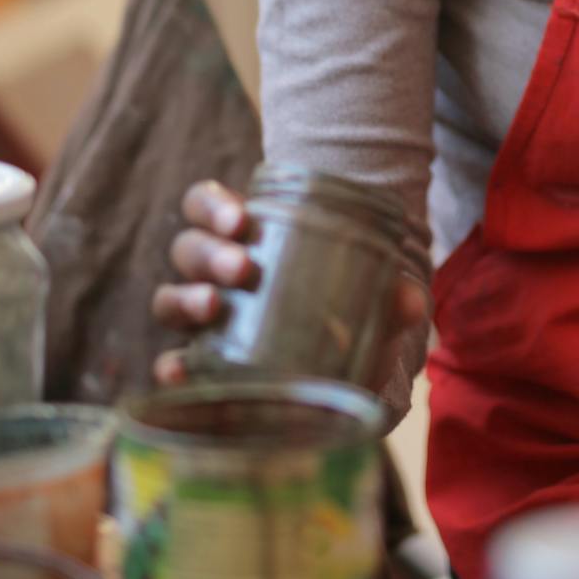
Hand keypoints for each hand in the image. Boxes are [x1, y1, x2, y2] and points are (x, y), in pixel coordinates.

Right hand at [151, 179, 429, 386]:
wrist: (333, 374)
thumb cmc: (339, 313)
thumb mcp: (365, 301)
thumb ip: (388, 298)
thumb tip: (410, 301)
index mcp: (242, 238)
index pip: (205, 205)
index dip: (213, 206)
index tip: (242, 221)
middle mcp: (210, 274)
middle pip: (187, 248)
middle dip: (209, 253)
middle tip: (243, 267)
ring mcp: (199, 321)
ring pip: (168, 298)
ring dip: (186, 297)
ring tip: (214, 304)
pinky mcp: (197, 369)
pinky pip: (168, 363)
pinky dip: (168, 366)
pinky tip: (177, 370)